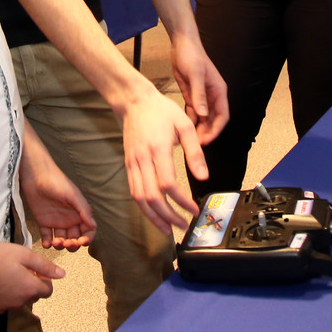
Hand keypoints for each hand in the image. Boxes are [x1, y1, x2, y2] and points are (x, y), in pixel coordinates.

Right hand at [0, 241, 65, 312]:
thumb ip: (45, 266)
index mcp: (30, 288)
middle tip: (20, 270)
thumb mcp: (25, 255)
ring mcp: (5, 307)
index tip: (35, 270)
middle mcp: (20, 302)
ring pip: (19, 302)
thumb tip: (62, 274)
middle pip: (34, 297)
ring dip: (18, 292)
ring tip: (7, 275)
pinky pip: (5, 306)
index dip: (44, 279)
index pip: (48, 291)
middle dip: (31, 285)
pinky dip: (4, 297)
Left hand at [21, 154, 95, 250]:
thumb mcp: (73, 195)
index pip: (88, 230)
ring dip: (60, 245)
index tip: (82, 242)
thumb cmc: (57, 182)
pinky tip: (46, 244)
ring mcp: (57, 222)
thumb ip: (83, 210)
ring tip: (55, 242)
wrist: (36, 176)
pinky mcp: (44, 222)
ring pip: (62, 240)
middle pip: (75, 239)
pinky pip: (47, 237)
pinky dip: (47, 243)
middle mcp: (69, 219)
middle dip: (73, 244)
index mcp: (79, 213)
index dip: (87, 238)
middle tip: (67, 243)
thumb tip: (93, 225)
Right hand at [117, 88, 205, 233]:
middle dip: (167, 217)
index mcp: (158, 149)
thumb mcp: (185, 126)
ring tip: (168, 229)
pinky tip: (154, 215)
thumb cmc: (161, 112)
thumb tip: (203, 176)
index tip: (193, 209)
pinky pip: (134, 192)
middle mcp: (142, 160)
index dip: (181, 201)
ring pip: (139, 199)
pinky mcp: (128, 166)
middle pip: (151, 197)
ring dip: (153, 217)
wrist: (135, 102)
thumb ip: (195, 152)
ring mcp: (133, 164)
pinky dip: (144, 208)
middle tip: (182, 226)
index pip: (168, 184)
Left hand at [170, 35, 227, 145]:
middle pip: (212, 120)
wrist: (181, 44)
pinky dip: (189, 120)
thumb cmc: (192, 56)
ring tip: (189, 139)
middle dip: (206, 132)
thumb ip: (199, 95)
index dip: (216, 129)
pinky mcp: (191, 95)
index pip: (222, 116)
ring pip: (202, 118)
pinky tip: (182, 128)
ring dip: (198, 129)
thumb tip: (202, 114)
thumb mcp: (195, 74)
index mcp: (219, 91)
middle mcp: (212, 96)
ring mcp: (202, 97)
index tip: (207, 140)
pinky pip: (192, 112)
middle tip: (196, 144)